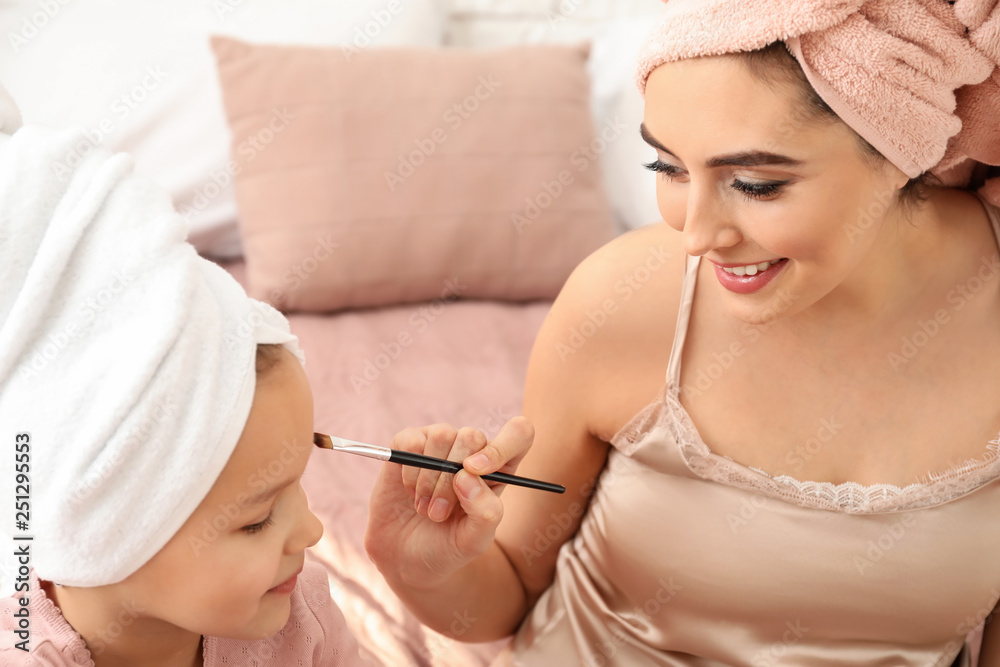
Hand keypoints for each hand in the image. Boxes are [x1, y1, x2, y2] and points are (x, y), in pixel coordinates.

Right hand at [364, 416, 532, 588]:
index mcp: (499, 467)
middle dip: (451, 480)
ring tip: (426, 509)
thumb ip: (484, 511)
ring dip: (430, 481)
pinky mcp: (410, 443)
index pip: (519, 434)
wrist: (406, 556)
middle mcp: (472, 449)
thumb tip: (468, 475)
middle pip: (472, 436)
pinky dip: (410, 475)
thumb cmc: (448, 546)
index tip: (478, 470)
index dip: (502, 446)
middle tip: (440, 514)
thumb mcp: (475, 540)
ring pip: (442, 436)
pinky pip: (413, 443)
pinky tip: (411, 493)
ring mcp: (441, 443)